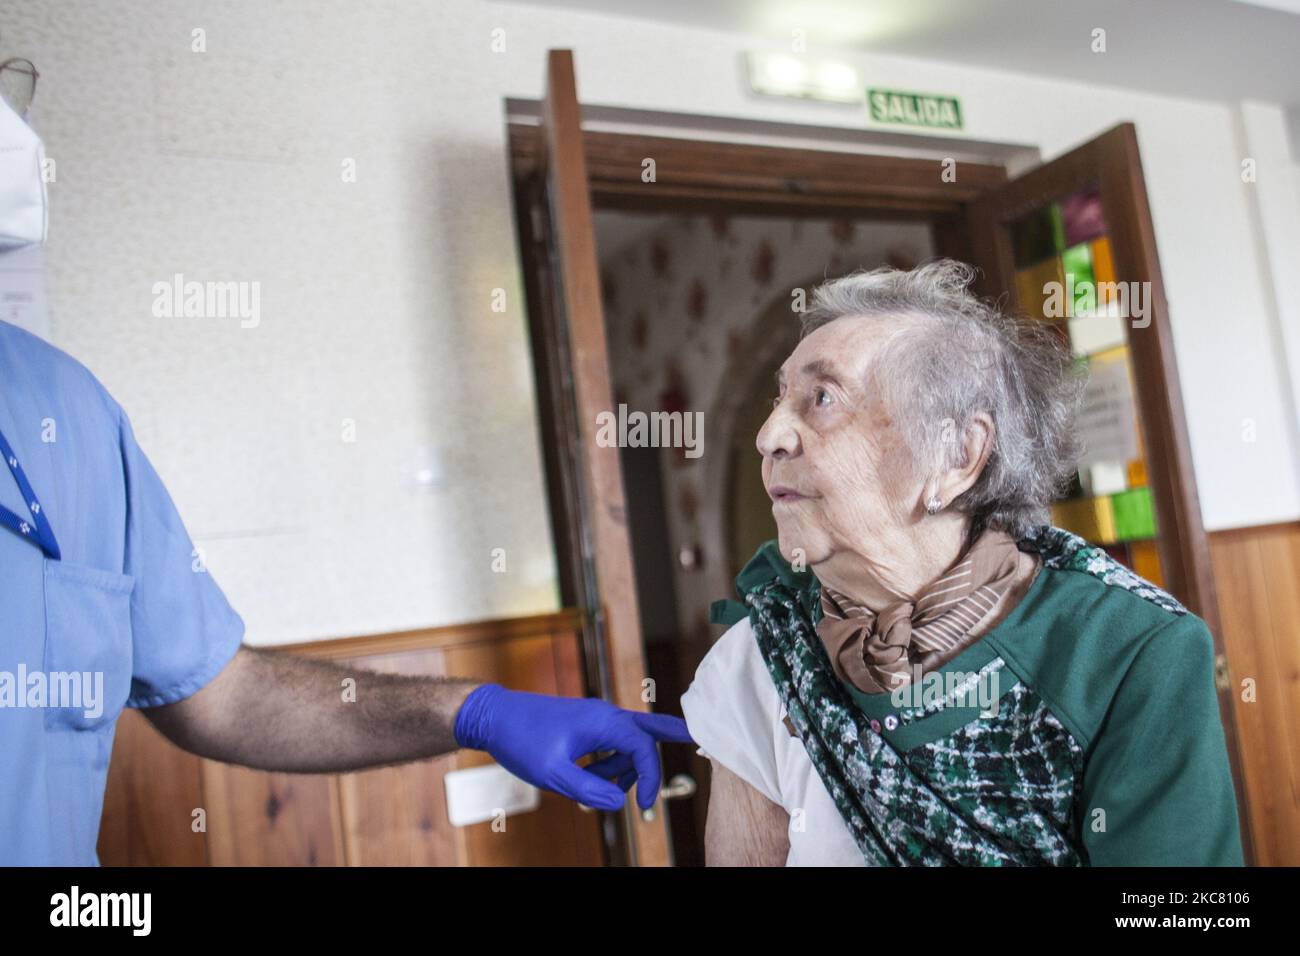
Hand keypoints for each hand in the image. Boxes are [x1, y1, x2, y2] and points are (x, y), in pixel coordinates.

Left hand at [453, 684, 693, 810]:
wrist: (495, 717)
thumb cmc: (523, 740)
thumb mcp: (554, 774)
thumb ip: (590, 789)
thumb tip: (621, 802)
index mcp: (604, 721)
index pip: (644, 749)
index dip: (650, 779)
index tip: (643, 806)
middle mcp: (606, 715)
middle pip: (652, 727)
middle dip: (675, 735)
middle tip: (701, 738)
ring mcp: (597, 719)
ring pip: (628, 744)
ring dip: (622, 770)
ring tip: (592, 788)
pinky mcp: (586, 725)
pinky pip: (611, 746)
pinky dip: (609, 765)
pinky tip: (589, 780)